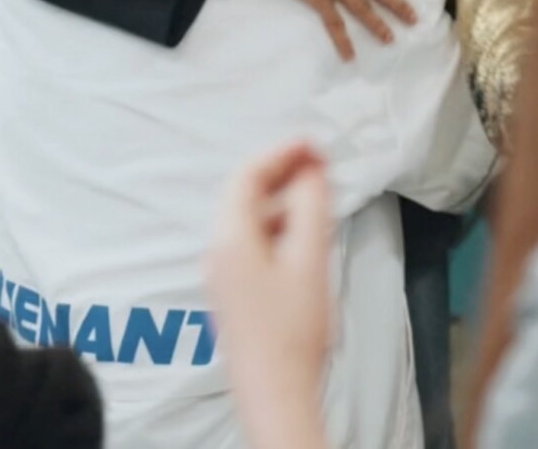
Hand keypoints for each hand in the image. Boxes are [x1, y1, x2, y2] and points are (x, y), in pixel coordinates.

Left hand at [208, 142, 335, 448]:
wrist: (275, 393)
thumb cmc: (292, 332)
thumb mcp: (310, 260)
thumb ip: (312, 208)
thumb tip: (313, 172)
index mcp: (230, 239)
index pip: (248, 176)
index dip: (282, 153)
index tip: (314, 145)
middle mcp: (218, 253)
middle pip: (245, 196)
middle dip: (282, 174)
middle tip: (319, 163)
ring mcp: (223, 275)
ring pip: (250, 221)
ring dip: (282, 202)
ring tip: (318, 195)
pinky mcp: (233, 294)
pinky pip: (251, 243)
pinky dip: (277, 227)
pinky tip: (303, 235)